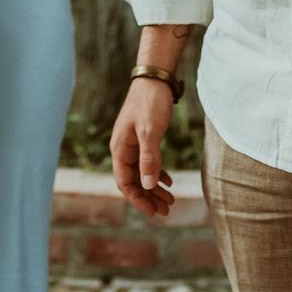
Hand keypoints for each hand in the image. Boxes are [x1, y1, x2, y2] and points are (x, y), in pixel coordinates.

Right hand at [110, 77, 176, 219]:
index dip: (138, 199)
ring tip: (170, 201)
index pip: (125, 182)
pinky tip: (168, 181)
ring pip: (142, 173)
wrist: (154, 79)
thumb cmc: (150, 103)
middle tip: (166, 211)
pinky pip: (148, 162)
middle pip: (134, 181)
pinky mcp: (144, 138)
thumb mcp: (150, 131)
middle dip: (149, 197)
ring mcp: (133, 144)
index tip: (152, 212)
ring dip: (154, 188)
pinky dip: (158, 173)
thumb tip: (148, 185)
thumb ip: (149, 159)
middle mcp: (124, 149)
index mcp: (121, 149)